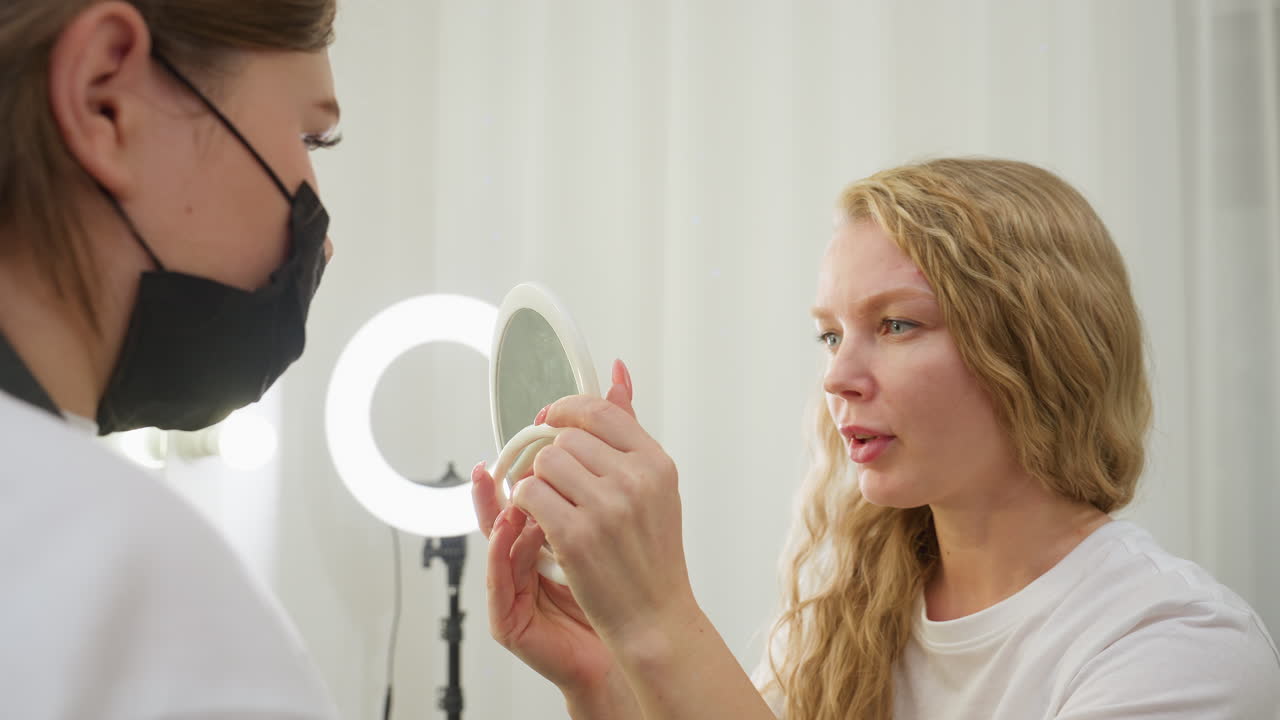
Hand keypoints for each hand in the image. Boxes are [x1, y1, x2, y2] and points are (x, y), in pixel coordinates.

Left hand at [510, 360, 700, 660]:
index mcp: (656, 463)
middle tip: (554, 483)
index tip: (551, 424)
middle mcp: (635, 480)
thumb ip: (628, 429)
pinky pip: (530, 494)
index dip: (565, 412)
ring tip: (552, 506)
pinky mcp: (576, 535)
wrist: (654, 617)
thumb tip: (618, 371)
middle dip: (550, 457)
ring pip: (543, 463)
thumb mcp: (653, 485)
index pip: (599, 412)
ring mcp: (607, 507)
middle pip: (565, 437)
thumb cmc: (650, 554)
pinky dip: (526, 505)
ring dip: (537, 483)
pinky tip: (541, 522)